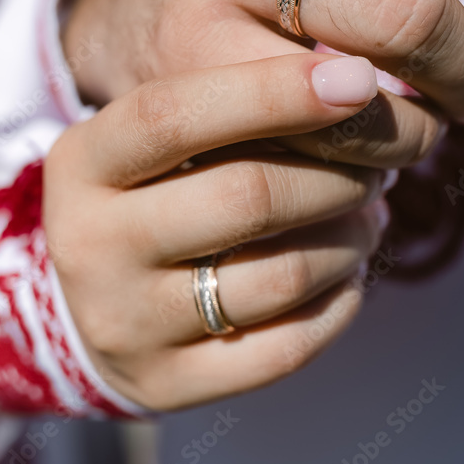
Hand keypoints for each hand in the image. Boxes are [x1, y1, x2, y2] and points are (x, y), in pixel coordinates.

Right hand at [44, 52, 390, 409]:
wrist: (90, 305)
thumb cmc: (152, 198)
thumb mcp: (158, 143)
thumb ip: (230, 108)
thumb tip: (352, 85)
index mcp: (84, 164)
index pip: (175, 116)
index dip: (274, 93)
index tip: (358, 80)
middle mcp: (92, 245)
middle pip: (246, 197)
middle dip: (338, 174)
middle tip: (379, 161)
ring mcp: (126, 323)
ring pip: (283, 276)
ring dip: (352, 238)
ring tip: (368, 214)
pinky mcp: (168, 383)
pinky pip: (290, 347)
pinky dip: (340, 302)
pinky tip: (347, 273)